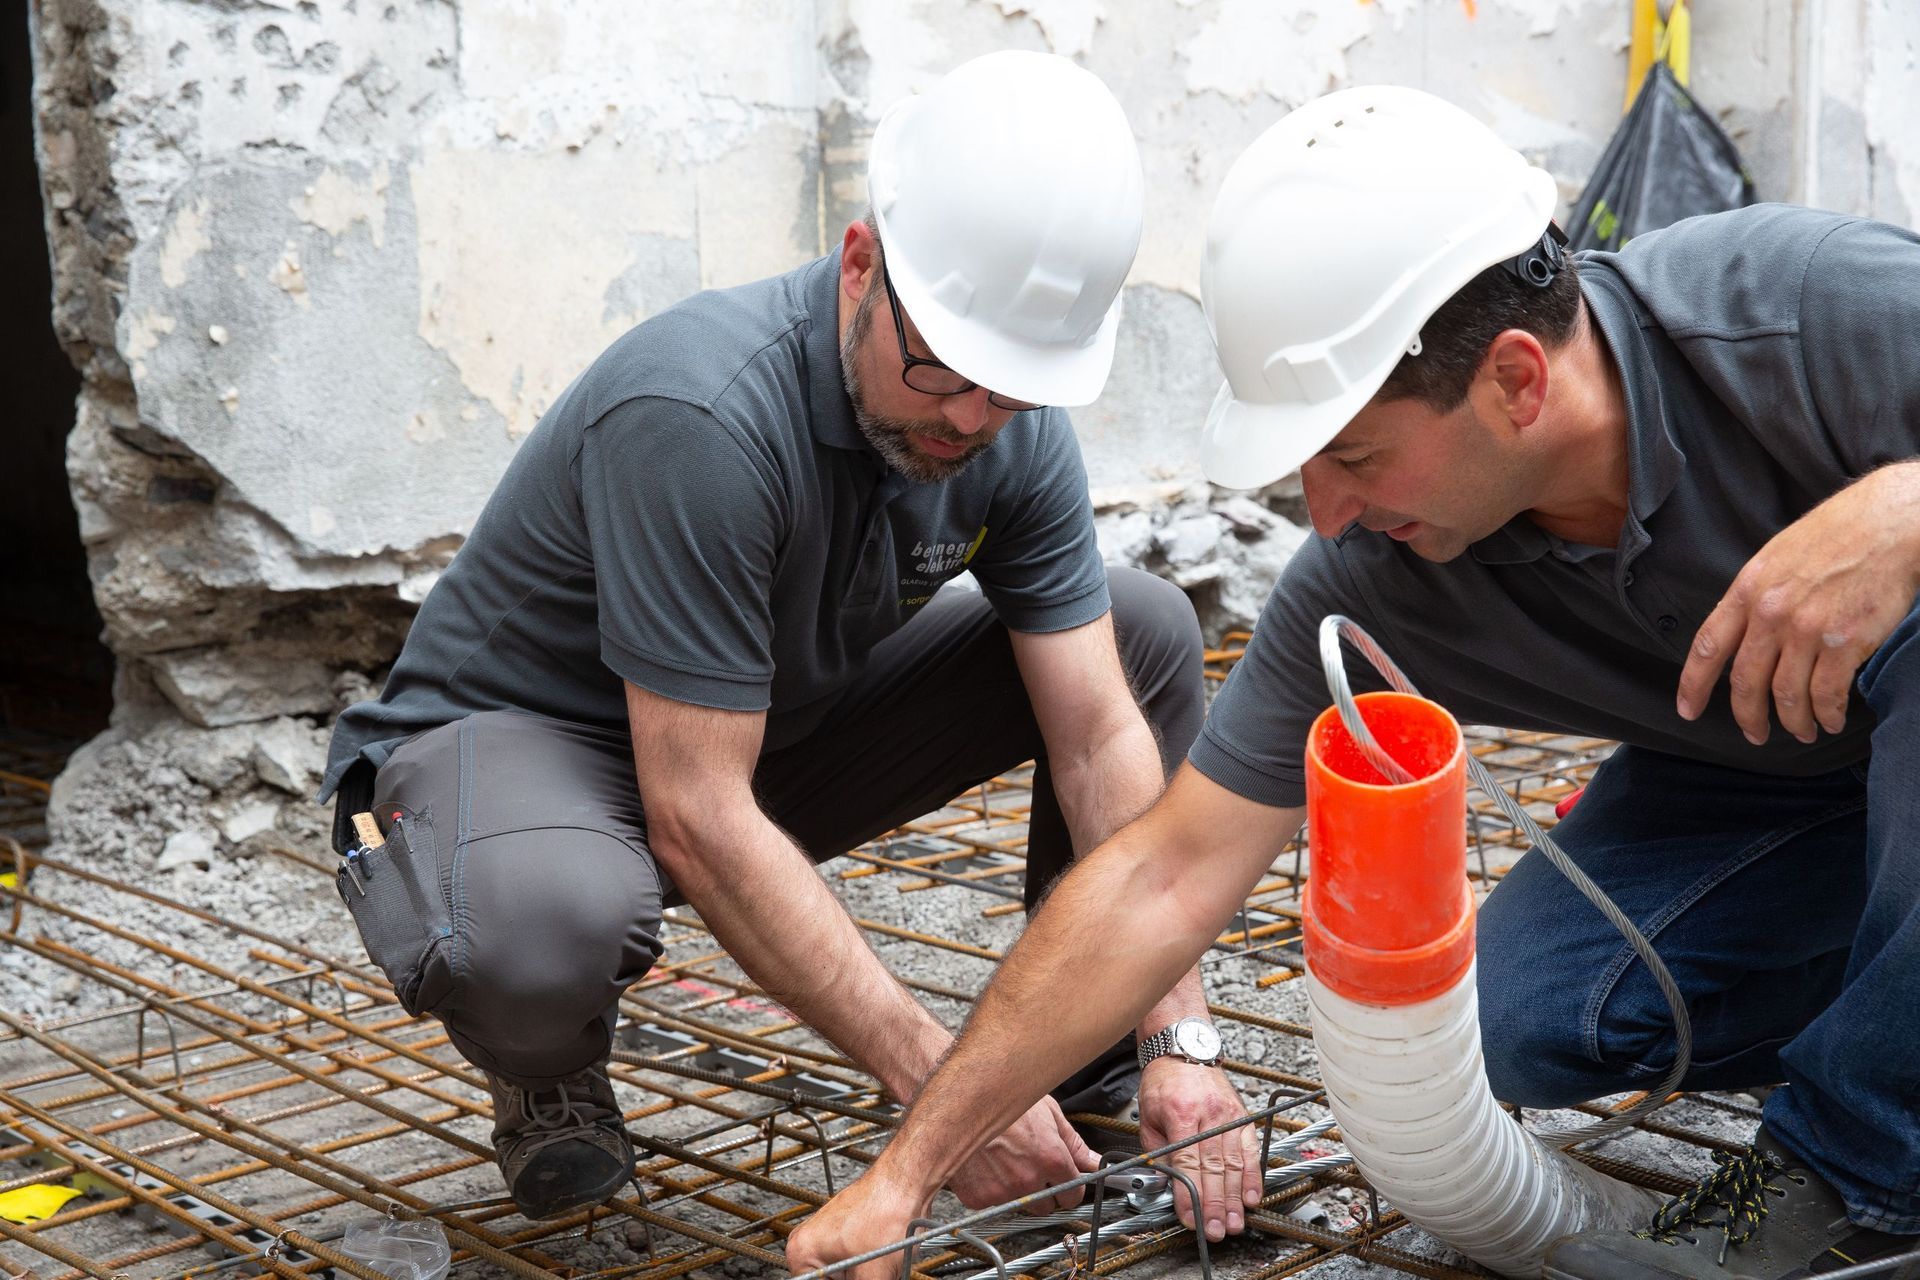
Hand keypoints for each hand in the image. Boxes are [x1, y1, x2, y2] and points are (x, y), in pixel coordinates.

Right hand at [786, 1165, 928, 1279]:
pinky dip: (872, 1267)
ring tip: (882, 1266)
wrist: (908, 1181)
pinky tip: (886, 1260)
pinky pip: (856, 1262)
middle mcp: (810, 1241)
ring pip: (846, 1274)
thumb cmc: (886, 1211)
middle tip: (875, 1274)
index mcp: (802, 1252)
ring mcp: (829, 1234)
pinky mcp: (849, 1231)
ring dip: (866, 1276)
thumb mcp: (872, 1275)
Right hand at [945, 1094, 1098, 1210]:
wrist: (957, 1098)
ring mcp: (1001, 1191)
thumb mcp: (1047, 1111)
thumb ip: (1073, 1143)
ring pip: (1018, 1204)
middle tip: (1028, 1165)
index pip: (1073, 1195)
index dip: (1069, 1187)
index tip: (1063, 1181)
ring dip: (1015, 1189)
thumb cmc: (1002, 1098)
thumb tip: (1094, 1161)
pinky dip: (989, 1188)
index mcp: (1050, 1158)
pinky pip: (991, 1201)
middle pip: (1046, 1206)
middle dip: (1042, 1191)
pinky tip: (984, 1164)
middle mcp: (1028, 1179)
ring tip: (1002, 1158)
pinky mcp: (977, 1197)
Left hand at [1137, 1058, 1259, 1240]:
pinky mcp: (1242, 1117)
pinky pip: (1249, 1151)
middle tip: (1215, 1230)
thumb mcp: (1148, 1115)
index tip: (1190, 1218)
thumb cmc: (1164, 1082)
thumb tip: (1166, 1184)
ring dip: (1234, 1198)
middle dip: (1215, 1204)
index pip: (1185, 1162)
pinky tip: (1251, 1197)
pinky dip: (1252, 1177)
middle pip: (1213, 1167)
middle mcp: (1208, 1114)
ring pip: (1233, 1163)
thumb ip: (1157, 1150)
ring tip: (1233, 1222)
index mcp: (1180, 1113)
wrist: (1184, 1049)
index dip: (1189, 1194)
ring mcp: (1229, 1116)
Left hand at [1678, 464, 1919, 744]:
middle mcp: (1771, 613)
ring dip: (1792, 722)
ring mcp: (1807, 629)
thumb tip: (1745, 635)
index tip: (1687, 711)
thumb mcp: (1777, 556)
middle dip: (1747, 716)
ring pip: (1786, 695)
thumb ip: (1757, 596)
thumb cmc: (1837, 534)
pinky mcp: (1846, 643)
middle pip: (1745, 681)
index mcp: (1747, 589)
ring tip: (1800, 732)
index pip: (1709, 646)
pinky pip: (1826, 694)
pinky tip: (1829, 721)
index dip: (1693, 685)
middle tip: (1754, 735)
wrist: (1891, 523)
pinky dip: (1826, 715)